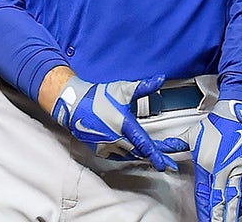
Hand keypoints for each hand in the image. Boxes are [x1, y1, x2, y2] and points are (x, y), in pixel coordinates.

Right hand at [52, 75, 181, 169]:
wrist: (73, 103)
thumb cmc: (97, 96)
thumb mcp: (123, 89)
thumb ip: (144, 86)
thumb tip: (160, 79)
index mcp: (123, 124)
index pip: (144, 143)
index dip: (158, 154)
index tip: (166, 162)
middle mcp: (115, 138)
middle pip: (140, 153)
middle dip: (156, 157)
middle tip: (168, 162)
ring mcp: (106, 146)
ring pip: (130, 155)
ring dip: (141, 154)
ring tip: (152, 154)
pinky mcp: (100, 150)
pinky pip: (118, 156)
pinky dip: (127, 154)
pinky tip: (131, 149)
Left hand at [175, 100, 241, 221]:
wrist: (237, 115)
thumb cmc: (215, 125)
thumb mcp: (190, 135)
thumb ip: (173, 145)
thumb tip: (160, 146)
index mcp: (206, 164)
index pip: (203, 193)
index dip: (203, 209)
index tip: (203, 220)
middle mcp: (222, 171)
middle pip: (219, 200)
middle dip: (216, 216)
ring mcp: (236, 171)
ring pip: (233, 199)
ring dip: (230, 214)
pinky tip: (239, 211)